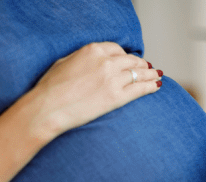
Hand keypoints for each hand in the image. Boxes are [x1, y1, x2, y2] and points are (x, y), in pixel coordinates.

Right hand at [21, 42, 162, 140]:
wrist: (48, 108)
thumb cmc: (50, 88)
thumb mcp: (64, 62)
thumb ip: (83, 58)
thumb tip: (91, 61)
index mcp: (93, 50)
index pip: (117, 49)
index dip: (125, 55)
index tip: (129, 60)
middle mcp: (106, 62)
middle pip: (131, 60)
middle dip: (140, 64)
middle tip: (147, 68)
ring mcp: (113, 79)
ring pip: (139, 73)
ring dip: (150, 74)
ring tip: (157, 75)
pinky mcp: (117, 97)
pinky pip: (140, 89)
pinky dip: (151, 86)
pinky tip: (157, 86)